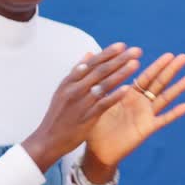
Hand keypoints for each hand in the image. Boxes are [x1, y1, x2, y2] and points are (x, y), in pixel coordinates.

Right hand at [22, 43, 141, 171]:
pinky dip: (115, 96)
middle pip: (100, 71)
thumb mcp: (63, 90)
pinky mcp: (86, 117)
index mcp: (70, 81)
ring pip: (103, 85)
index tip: (122, 45)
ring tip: (135, 64)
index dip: (107, 54)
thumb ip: (77, 72)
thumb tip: (89, 54)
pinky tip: (127, 88)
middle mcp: (75, 89)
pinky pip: (103, 104)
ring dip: (120, 73)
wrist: (48, 139)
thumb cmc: (58, 114)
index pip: (91, 63)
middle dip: (119, 59)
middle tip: (136, 51)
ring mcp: (81, 103)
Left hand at [85, 52, 184, 168]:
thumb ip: (100, 83)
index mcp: (129, 94)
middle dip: (171, 70)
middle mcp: (141, 102)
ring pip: (165, 98)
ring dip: (178, 88)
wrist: (96, 151)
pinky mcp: (147, 128)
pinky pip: (163, 120)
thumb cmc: (95, 126)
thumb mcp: (96, 102)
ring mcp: (146, 115)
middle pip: (159, 83)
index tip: (169, 54)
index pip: (146, 77)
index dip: (157, 66)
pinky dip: (175, 113)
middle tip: (184, 57)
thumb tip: (91, 57)